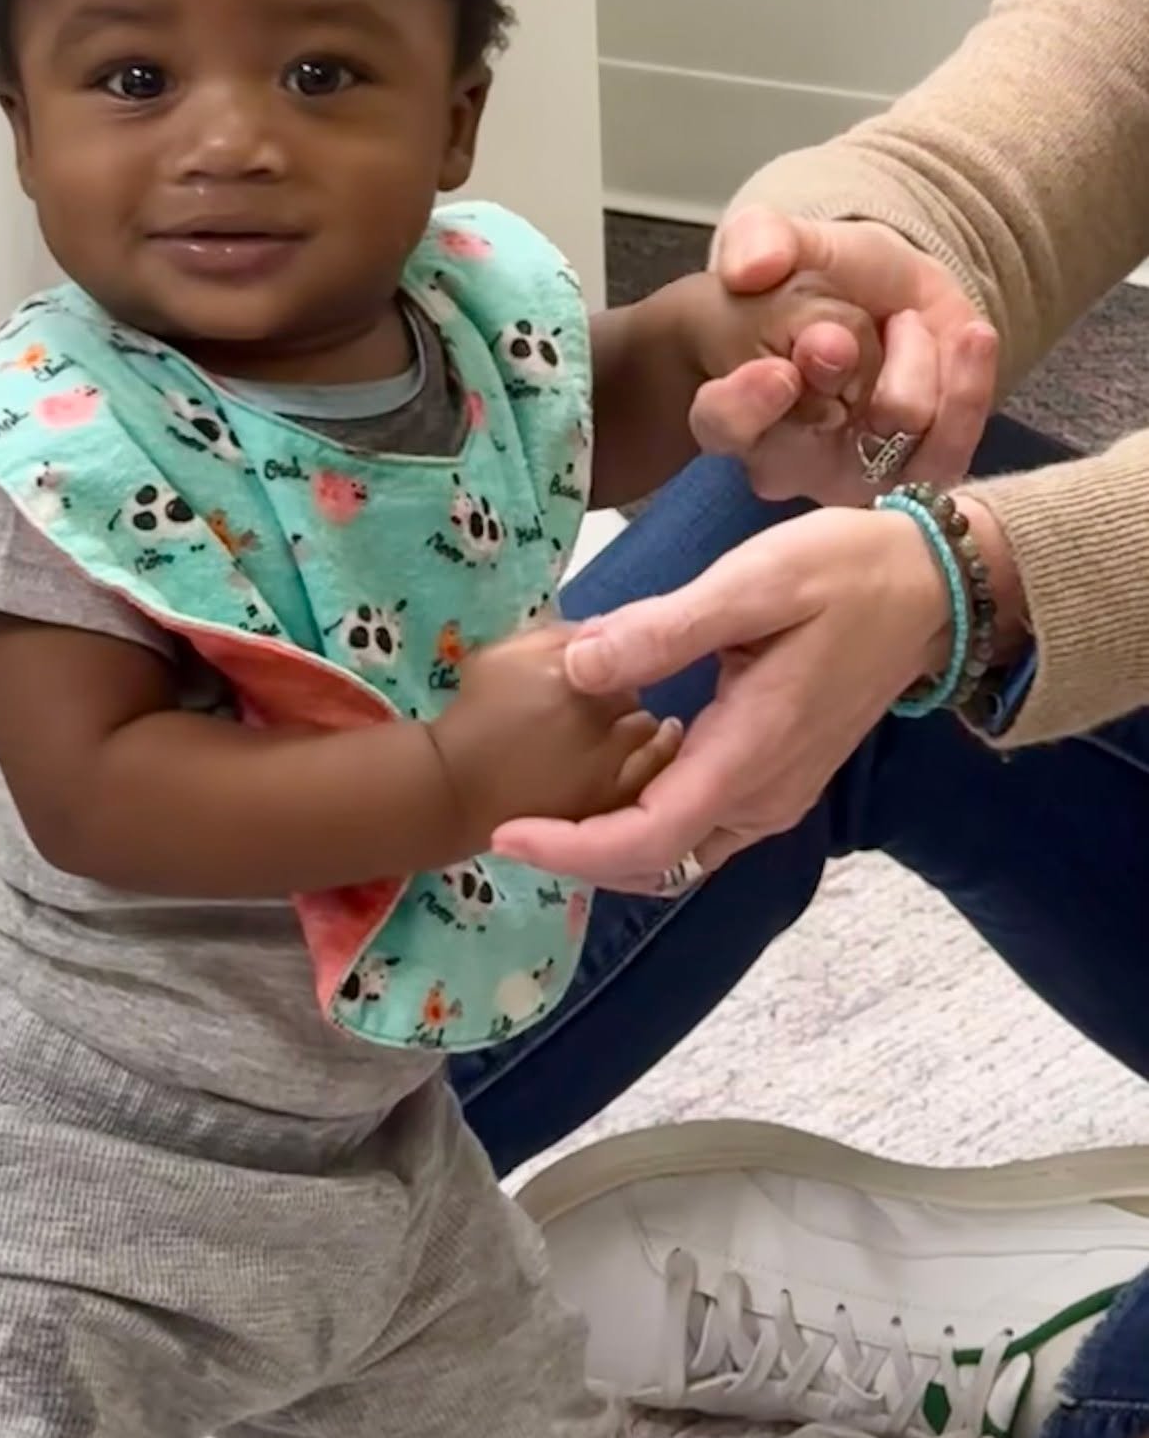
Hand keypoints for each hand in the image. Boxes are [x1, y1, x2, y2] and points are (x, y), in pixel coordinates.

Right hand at [433, 624, 682, 849]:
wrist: (454, 788)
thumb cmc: (472, 715)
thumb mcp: (502, 653)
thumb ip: (557, 634)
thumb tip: (604, 628)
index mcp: (568, 671)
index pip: (617, 652)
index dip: (606, 664)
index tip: (591, 676)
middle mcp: (593, 713)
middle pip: (634, 691)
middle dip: (621, 694)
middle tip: (598, 706)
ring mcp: (605, 760)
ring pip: (648, 730)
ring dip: (636, 727)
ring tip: (614, 731)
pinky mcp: (608, 798)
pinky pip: (650, 773)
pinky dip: (648, 760)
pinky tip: (638, 753)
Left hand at [490, 508, 952, 888]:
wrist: (932, 586)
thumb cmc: (845, 574)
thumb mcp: (754, 582)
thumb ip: (665, 629)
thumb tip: (581, 667)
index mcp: (750, 756)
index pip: (646, 841)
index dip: (569, 850)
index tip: (506, 834)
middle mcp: (764, 797)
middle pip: (656, 862)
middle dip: (578, 854)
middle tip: (509, 819)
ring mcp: (776, 795)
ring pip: (678, 851)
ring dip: (611, 840)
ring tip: (545, 802)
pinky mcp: (779, 779)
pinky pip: (700, 823)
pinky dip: (647, 819)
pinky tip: (611, 773)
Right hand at [690, 208, 1000, 503]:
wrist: (887, 295)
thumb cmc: (814, 278)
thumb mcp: (781, 238)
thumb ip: (758, 239)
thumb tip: (752, 269)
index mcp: (732, 408)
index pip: (723, 425)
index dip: (745, 406)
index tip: (779, 371)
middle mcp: (785, 457)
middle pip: (817, 433)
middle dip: (844, 369)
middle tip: (847, 332)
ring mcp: (852, 473)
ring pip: (893, 425)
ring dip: (910, 356)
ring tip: (900, 323)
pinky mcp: (915, 475)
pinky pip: (948, 451)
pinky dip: (967, 386)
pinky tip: (969, 336)